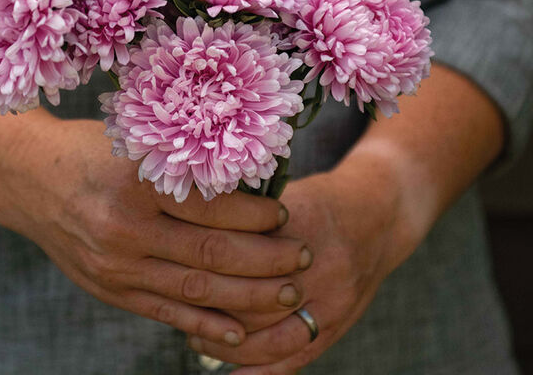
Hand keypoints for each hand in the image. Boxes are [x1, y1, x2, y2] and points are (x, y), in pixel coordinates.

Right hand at [0, 117, 312, 348]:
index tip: (285, 213)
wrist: (29, 179)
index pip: (213, 206)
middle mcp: (125, 227)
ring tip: (287, 292)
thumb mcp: (134, 141)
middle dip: (267, 260)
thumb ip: (180, 162)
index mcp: (136, 181)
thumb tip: (247, 180)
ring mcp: (116, 265)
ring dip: (248, 295)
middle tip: (302, 256)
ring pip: (196, 288)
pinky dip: (205, 323)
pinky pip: (166, 312)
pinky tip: (239, 329)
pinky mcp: (109, 289)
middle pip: (212, 253)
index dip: (257, 214)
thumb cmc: (88, 149)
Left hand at [186, 164, 411, 372]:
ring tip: (194, 337)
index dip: (204, 266)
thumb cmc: (318, 201)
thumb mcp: (283, 194)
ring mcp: (330, 300)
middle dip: (208, 308)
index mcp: (298, 224)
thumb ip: (244, 215)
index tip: (174, 268)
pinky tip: (232, 374)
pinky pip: (296, 358)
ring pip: (271, 337)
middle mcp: (316, 266)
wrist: (377, 217)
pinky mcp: (337, 324)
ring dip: (228, 345)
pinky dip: (260, 372)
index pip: (240, 255)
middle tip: (175, 306)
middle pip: (251, 299)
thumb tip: (188, 227)